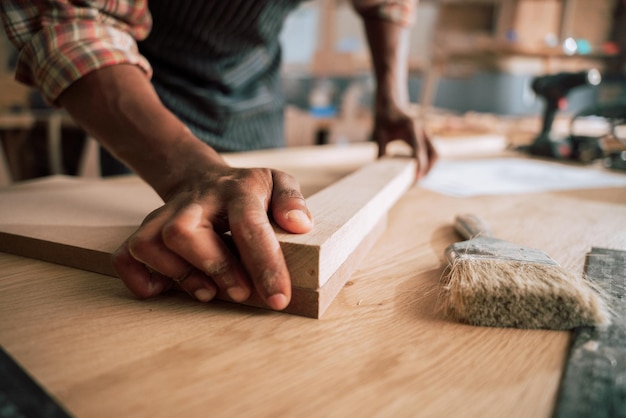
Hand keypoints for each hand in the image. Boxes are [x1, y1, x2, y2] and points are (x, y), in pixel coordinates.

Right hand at [111, 164, 313, 310]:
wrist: (202, 178)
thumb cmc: (247, 192)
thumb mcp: (277, 183)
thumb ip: (292, 201)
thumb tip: (299, 226)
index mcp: (237, 189)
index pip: (248, 226)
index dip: (264, 264)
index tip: (278, 298)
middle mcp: (195, 201)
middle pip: (184, 233)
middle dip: (214, 269)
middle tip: (241, 293)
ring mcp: (164, 215)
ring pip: (150, 245)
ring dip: (180, 276)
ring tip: (209, 291)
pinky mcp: (144, 231)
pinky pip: (126, 257)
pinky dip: (141, 280)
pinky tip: (168, 287)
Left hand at [372, 105, 437, 179]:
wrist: (391, 104)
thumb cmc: (384, 118)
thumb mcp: (379, 134)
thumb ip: (381, 150)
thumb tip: (381, 169)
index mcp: (412, 127)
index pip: (419, 149)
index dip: (420, 164)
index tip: (417, 177)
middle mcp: (422, 130)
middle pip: (434, 153)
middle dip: (428, 168)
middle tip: (417, 180)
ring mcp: (426, 133)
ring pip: (435, 153)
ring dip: (430, 166)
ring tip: (418, 178)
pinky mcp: (425, 137)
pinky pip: (431, 151)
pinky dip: (428, 161)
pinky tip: (418, 170)